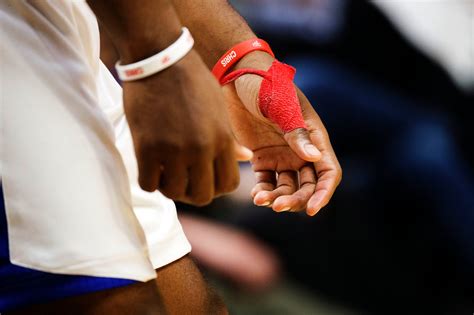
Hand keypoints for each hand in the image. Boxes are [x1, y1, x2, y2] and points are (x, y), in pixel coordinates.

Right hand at [123, 50, 251, 204]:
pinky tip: (151, 167)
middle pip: (203, 196)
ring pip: (174, 193)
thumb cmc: (192, 80)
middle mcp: (201, 148)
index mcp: (222, 138)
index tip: (207, 178)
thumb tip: (245, 158)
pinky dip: (150, 180)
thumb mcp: (218, 107)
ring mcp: (173, 150)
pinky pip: (148, 184)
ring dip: (170, 187)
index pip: (228, 185)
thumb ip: (230, 137)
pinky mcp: (146, 147)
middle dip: (195, 192)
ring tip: (166, 172)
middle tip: (185, 179)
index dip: (218, 187)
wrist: (160, 58)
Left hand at [222, 52, 341, 215]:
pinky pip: (266, 181)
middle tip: (277, 206)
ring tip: (259, 199)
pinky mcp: (262, 157)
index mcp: (314, 137)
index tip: (313, 209)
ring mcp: (282, 155)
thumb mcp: (281, 106)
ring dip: (277, 198)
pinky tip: (255, 194)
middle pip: (307, 186)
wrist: (237, 77)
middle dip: (296, 200)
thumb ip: (296, 132)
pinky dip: (263, 190)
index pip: (328, 172)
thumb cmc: (266, 85)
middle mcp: (301, 150)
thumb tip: (314, 158)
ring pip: (287, 187)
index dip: (324, 193)